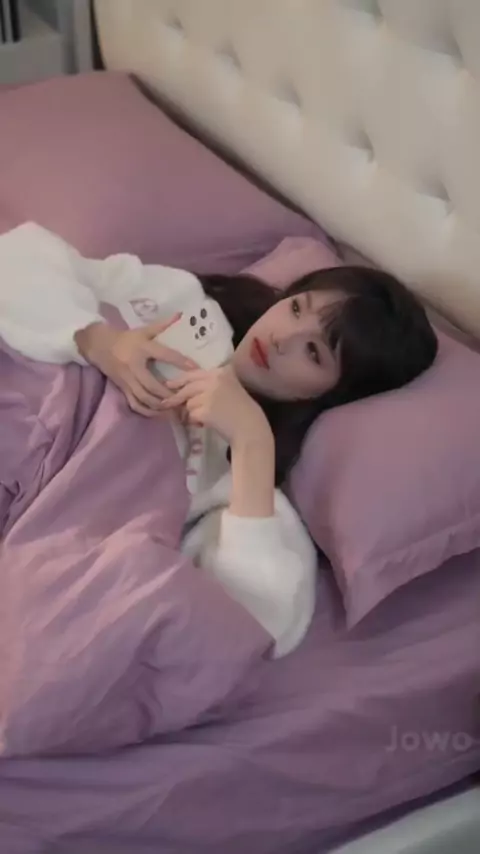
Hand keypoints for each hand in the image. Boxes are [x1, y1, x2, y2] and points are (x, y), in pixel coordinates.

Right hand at [75, 316, 197, 416]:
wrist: (98, 345)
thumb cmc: (124, 338)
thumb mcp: (142, 330)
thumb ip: (161, 325)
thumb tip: (180, 315)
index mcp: (141, 348)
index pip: (164, 354)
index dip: (180, 361)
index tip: (195, 368)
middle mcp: (134, 366)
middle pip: (152, 384)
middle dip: (168, 393)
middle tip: (183, 397)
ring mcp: (127, 379)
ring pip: (144, 398)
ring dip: (159, 405)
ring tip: (173, 408)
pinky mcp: (122, 388)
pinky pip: (135, 404)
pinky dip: (147, 411)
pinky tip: (158, 413)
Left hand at [161, 365, 270, 443]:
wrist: (250, 428)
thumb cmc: (242, 411)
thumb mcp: (230, 388)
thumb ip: (212, 384)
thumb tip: (185, 388)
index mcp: (221, 372)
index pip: (195, 374)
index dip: (180, 380)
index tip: (170, 384)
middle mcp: (215, 380)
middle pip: (188, 387)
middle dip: (177, 397)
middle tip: (166, 403)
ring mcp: (210, 395)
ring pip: (189, 403)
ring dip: (192, 412)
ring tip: (204, 419)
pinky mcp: (206, 410)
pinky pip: (191, 415)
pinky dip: (195, 422)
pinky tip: (205, 424)